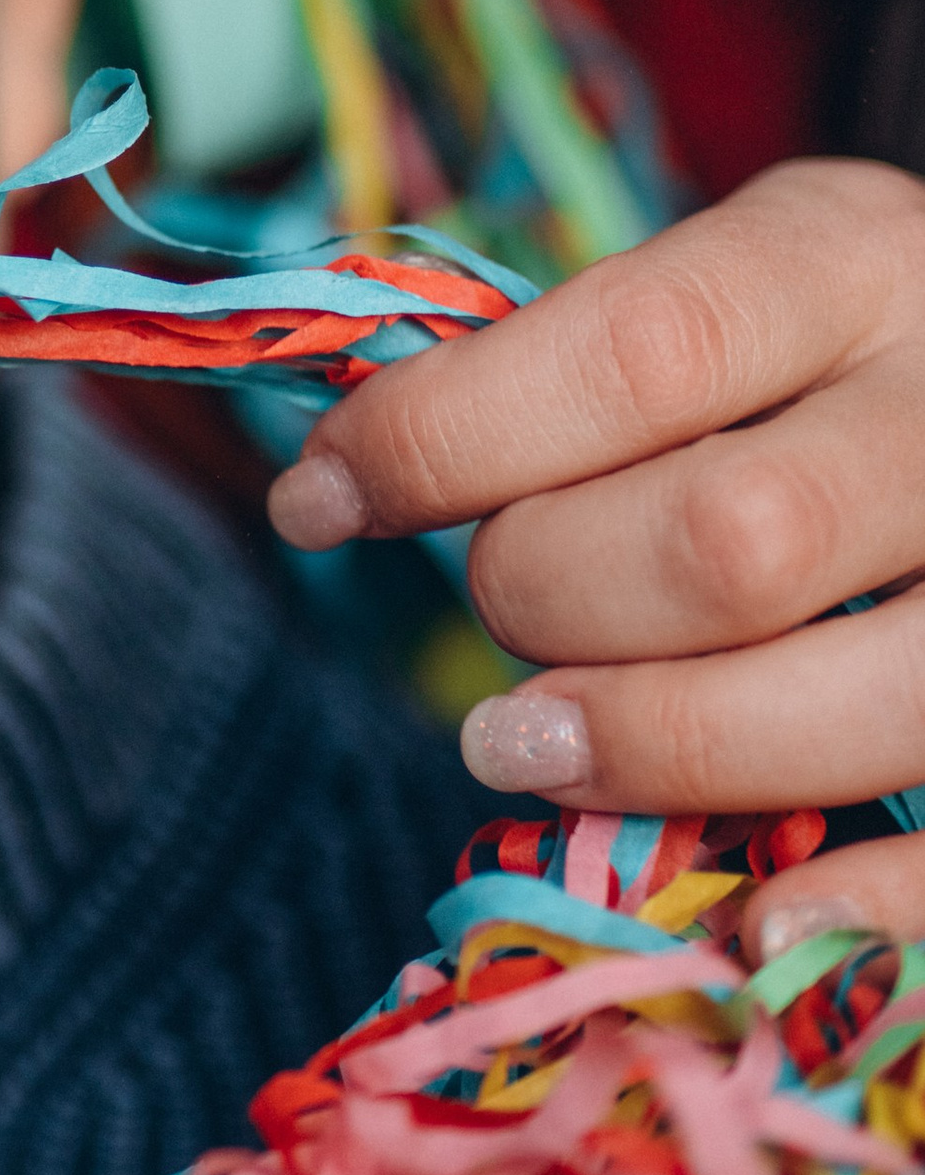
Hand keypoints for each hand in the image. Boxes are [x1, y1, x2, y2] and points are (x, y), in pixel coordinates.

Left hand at [267, 159, 924, 965]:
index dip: (446, 438)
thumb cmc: (819, 359)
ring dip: (654, 749)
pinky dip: (858, 905)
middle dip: (551, 597)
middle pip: (729, 540)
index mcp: (850, 261)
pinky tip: (755, 913)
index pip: (637, 348)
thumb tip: (337, 483)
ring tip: (531, 745)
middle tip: (499, 610)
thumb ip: (571, 372)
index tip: (316, 497)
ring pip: (852, 699)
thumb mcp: (724, 298)